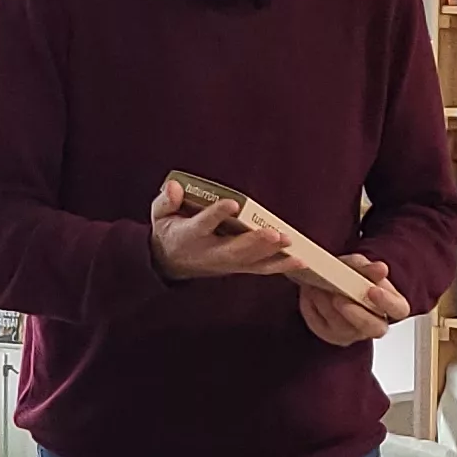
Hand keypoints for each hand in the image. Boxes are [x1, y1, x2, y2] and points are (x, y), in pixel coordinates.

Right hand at [148, 178, 292, 281]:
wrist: (169, 263)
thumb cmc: (169, 231)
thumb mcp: (159, 214)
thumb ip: (167, 200)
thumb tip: (175, 187)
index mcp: (188, 236)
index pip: (203, 224)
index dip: (216, 214)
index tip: (232, 204)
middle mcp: (208, 252)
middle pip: (233, 250)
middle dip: (254, 242)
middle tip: (274, 234)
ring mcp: (223, 263)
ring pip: (249, 261)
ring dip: (271, 254)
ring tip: (290, 244)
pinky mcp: (236, 268)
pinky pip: (259, 269)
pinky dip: (279, 266)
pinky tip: (298, 260)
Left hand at [298, 255, 405, 345]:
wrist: (326, 280)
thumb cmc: (350, 274)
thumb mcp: (358, 265)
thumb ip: (368, 268)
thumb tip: (381, 269)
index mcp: (390, 305)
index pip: (399, 310)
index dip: (387, 303)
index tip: (372, 290)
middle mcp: (374, 324)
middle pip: (375, 329)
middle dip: (357, 315)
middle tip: (339, 299)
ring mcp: (352, 333)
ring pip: (343, 329)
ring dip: (327, 307)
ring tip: (317, 289)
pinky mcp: (330, 335)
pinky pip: (321, 327)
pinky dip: (312, 309)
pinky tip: (310, 294)